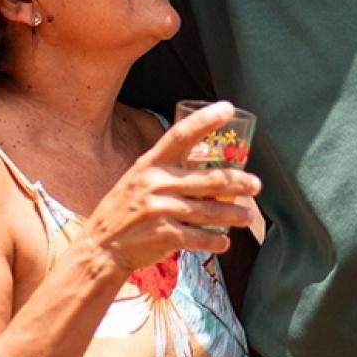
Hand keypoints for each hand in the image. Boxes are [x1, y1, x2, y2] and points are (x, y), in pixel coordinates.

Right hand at [80, 102, 261, 276]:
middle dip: (238, 182)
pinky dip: (216, 241)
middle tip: (255, 185)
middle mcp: (156, 184)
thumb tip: (205, 165)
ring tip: (247, 216)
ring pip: (210, 211)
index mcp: (150, 164)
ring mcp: (161, 210)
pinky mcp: (165, 236)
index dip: (205, 120)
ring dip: (234, 215)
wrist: (101, 247)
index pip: (180, 135)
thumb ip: (167, 171)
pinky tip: (224, 241)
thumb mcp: (138, 180)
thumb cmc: (124, 209)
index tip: (227, 109)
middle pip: (209, 179)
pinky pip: (199, 237)